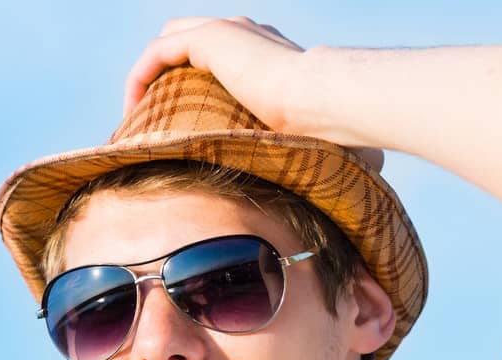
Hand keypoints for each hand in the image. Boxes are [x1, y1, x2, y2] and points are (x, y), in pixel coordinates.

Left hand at [123, 18, 384, 171]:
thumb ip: (322, 150)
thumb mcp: (317, 138)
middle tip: (154, 116)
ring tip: (138, 114)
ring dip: (151, 76)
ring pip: (170, 43)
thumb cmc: (335, 125)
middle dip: (169, 75)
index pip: (224, 58)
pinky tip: (134, 108)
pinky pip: (159, 52)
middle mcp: (247, 33)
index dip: (200, 86)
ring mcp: (229, 31)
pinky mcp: (212, 37)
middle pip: (190, 44)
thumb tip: (368, 185)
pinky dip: (142, 76)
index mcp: (270, 52)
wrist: (329, 100)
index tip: (186, 126)